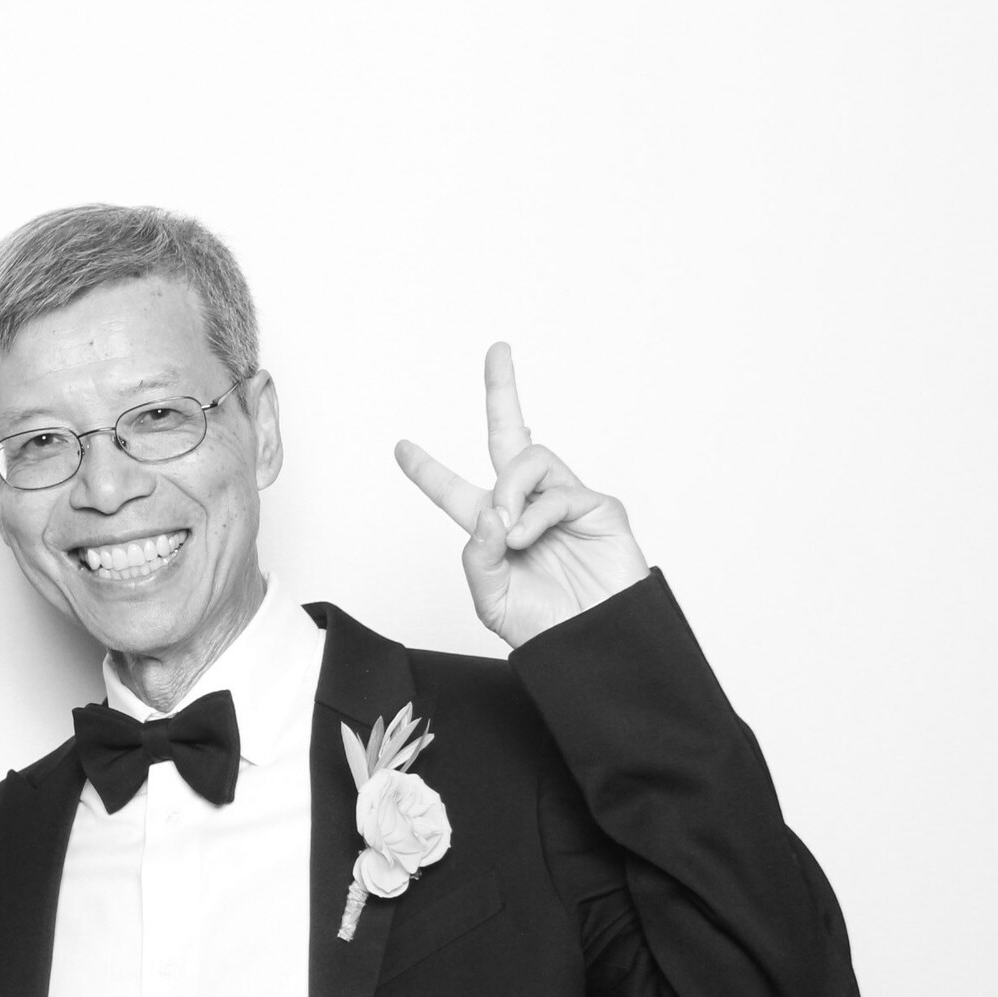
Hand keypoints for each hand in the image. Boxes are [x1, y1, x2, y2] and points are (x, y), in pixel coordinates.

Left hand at [394, 343, 649, 648]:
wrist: (596, 645)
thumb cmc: (546, 628)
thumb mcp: (491, 600)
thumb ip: (479, 556)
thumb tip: (489, 512)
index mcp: (493, 530)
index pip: (454, 491)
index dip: (427, 471)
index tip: (400, 448)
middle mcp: (526, 507)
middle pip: (510, 436)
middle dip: (503, 391)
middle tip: (497, 351)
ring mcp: (563, 502)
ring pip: (527, 459)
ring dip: (509, 491)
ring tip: (510, 532)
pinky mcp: (597, 506)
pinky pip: (556, 489)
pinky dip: (536, 513)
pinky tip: (529, 537)